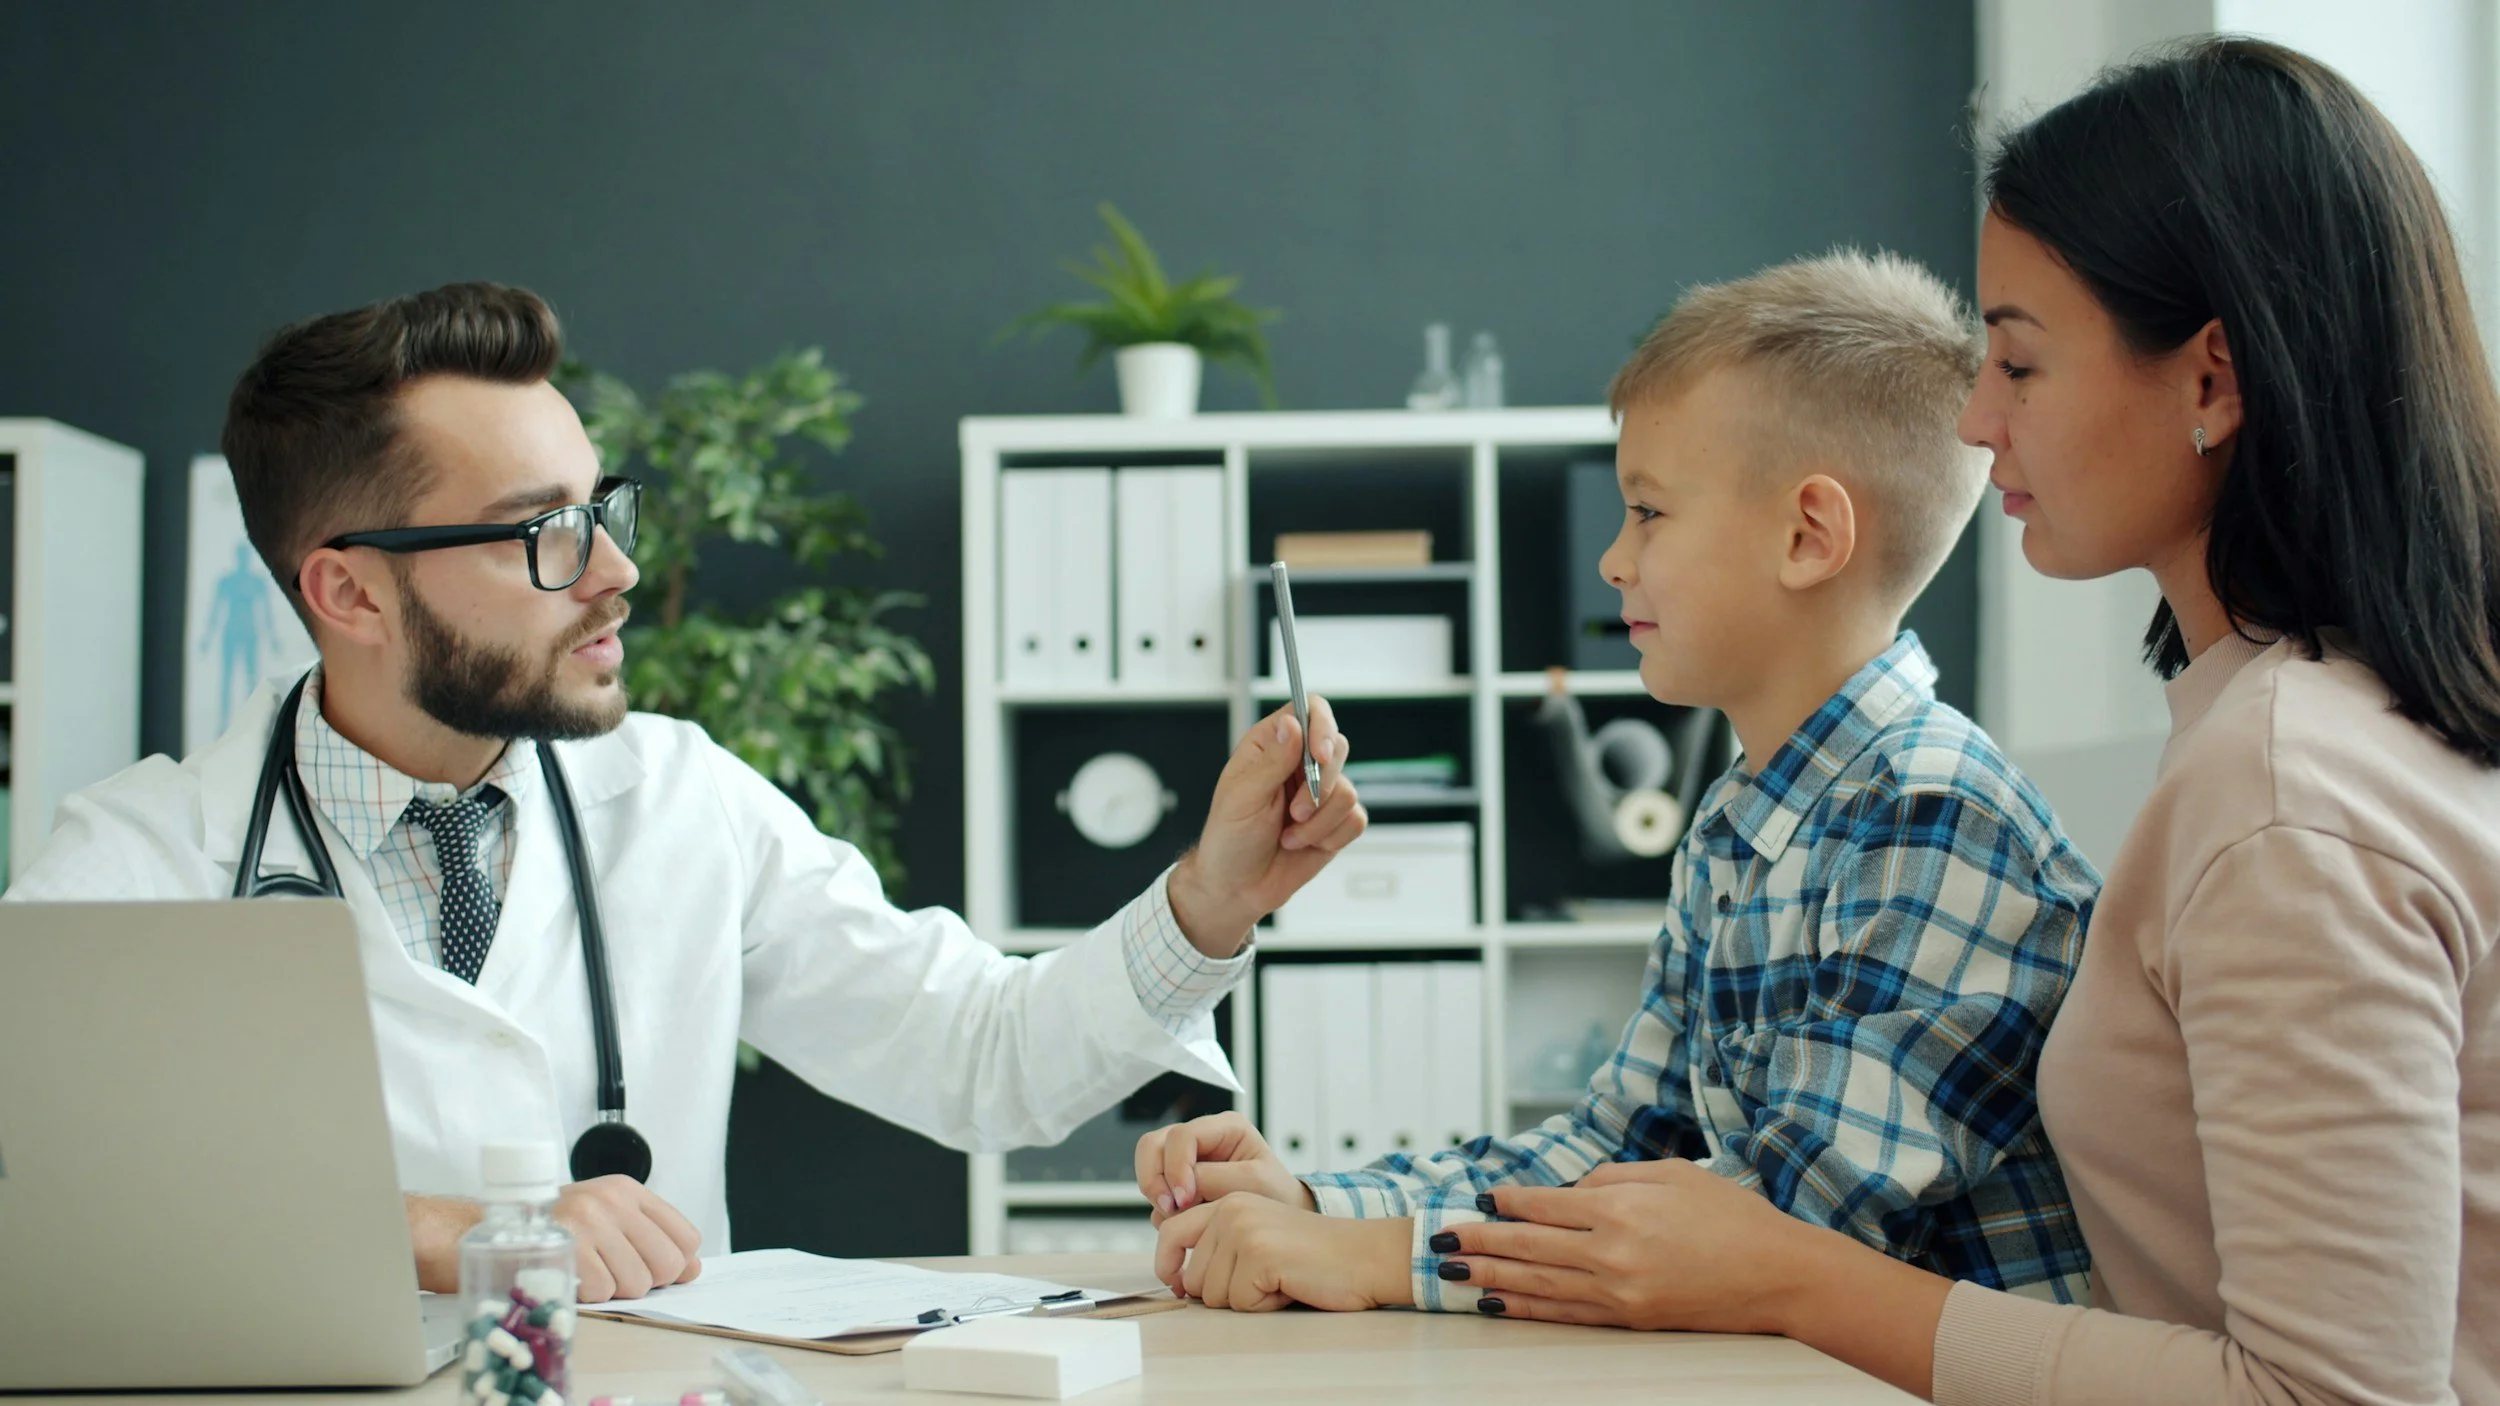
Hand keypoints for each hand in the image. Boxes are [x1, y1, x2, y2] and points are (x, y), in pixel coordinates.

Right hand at [552, 1174, 705, 1301]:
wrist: (496, 1229)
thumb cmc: (560, 1228)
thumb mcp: (609, 1220)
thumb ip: (653, 1239)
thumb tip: (692, 1269)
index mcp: (628, 1191)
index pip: (686, 1237)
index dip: (677, 1263)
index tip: (654, 1267)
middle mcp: (611, 1201)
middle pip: (668, 1263)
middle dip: (648, 1280)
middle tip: (619, 1274)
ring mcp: (588, 1223)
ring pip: (637, 1282)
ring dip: (615, 1289)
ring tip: (592, 1272)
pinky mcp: (567, 1247)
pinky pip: (603, 1291)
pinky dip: (589, 1294)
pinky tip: (574, 1277)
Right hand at [1135, 1111, 1315, 1222]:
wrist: (1280, 1219)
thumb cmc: (1275, 1196)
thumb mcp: (1253, 1183)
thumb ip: (1214, 1179)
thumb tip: (1178, 1188)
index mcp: (1224, 1127)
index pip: (1182, 1136)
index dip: (1176, 1167)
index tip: (1185, 1200)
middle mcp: (1201, 1137)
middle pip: (1153, 1144)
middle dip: (1155, 1178)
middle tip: (1170, 1208)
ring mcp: (1186, 1159)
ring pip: (1148, 1165)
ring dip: (1156, 1194)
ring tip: (1179, 1217)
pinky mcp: (1178, 1182)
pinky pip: (1155, 1191)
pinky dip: (1162, 1209)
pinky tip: (1185, 1222)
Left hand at [1153, 1195, 1410, 1311]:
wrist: (1363, 1255)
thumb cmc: (1313, 1256)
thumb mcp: (1257, 1237)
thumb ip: (1218, 1246)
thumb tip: (1178, 1279)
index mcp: (1228, 1200)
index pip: (1168, 1232)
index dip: (1169, 1265)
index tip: (1178, 1283)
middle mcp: (1231, 1208)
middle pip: (1192, 1275)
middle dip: (1223, 1292)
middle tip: (1263, 1279)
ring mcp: (1243, 1229)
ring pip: (1213, 1294)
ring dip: (1246, 1299)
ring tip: (1278, 1279)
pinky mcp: (1259, 1253)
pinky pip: (1240, 1302)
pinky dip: (1264, 1305)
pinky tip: (1288, 1285)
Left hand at [1167, 698, 1365, 954]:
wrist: (1239, 887)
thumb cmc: (1230, 839)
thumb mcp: (1243, 797)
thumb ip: (1273, 761)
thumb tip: (1293, 724)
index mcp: (1271, 746)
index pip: (1310, 711)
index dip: (1322, 727)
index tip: (1319, 755)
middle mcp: (1298, 763)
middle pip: (1337, 748)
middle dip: (1319, 788)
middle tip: (1293, 812)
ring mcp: (1320, 792)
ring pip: (1348, 791)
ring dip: (1318, 823)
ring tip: (1289, 835)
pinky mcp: (1335, 821)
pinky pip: (1355, 819)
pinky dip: (1329, 837)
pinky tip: (1303, 845)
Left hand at [1438, 1161, 1820, 1332]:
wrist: (1778, 1275)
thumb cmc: (1732, 1216)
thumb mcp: (1673, 1173)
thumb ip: (1614, 1176)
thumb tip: (1572, 1187)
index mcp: (1621, 1206)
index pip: (1545, 1203)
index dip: (1507, 1201)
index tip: (1479, 1198)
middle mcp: (1612, 1250)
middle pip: (1529, 1245)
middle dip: (1479, 1241)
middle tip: (1439, 1239)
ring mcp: (1619, 1290)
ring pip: (1539, 1282)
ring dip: (1492, 1275)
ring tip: (1452, 1272)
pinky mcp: (1630, 1319)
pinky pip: (1566, 1314)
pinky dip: (1528, 1308)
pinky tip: (1498, 1302)